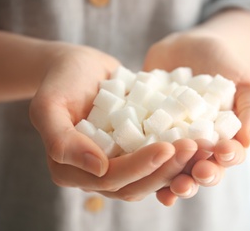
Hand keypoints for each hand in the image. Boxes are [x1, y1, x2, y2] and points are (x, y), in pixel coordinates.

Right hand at [29, 42, 197, 200]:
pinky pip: (158, 159)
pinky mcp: (134, 150)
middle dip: (166, 169)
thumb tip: (99, 168)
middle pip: (136, 184)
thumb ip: (61, 141)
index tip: (167, 148)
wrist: (79, 66)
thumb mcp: (48, 105)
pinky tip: (198, 139)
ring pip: (151, 176)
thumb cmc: (61, 81)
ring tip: (201, 145)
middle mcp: (96, 174)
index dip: (140, 167)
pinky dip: (177, 154)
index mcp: (71, 170)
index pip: (111, 178)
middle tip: (193, 147)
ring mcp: (118, 162)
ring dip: (177, 165)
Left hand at [144, 31, 249, 204]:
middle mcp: (198, 147)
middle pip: (201, 169)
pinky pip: (145, 152)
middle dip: (201, 175)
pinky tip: (141, 169)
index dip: (228, 157)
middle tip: (199, 173)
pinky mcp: (147, 135)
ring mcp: (172, 143)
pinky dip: (143, 163)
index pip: (229, 156)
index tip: (224, 151)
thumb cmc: (223, 64)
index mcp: (225, 140)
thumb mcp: (246, 82)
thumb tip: (248, 141)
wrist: (187, 47)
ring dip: (174, 180)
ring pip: (173, 169)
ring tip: (173, 186)